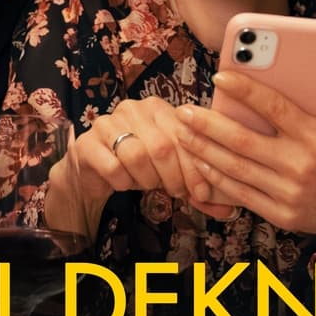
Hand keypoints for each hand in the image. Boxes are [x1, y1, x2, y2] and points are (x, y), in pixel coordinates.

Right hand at [47, 97, 236, 233]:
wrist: (95, 169)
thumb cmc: (140, 166)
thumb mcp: (172, 173)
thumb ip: (198, 186)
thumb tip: (228, 207)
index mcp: (160, 108)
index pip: (185, 135)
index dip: (195, 167)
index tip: (201, 193)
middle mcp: (135, 108)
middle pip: (162, 146)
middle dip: (173, 177)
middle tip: (174, 192)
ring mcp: (108, 122)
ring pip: (137, 155)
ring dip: (146, 179)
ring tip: (147, 184)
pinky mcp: (88, 142)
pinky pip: (113, 167)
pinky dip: (123, 183)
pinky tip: (124, 182)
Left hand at [176, 65, 315, 276]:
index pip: (275, 109)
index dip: (245, 91)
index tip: (220, 76)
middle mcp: (300, 166)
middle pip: (244, 141)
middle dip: (208, 124)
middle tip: (183, 109)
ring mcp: (287, 193)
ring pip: (236, 168)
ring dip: (204, 149)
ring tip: (182, 132)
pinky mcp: (280, 215)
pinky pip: (240, 194)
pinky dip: (216, 177)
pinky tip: (199, 162)